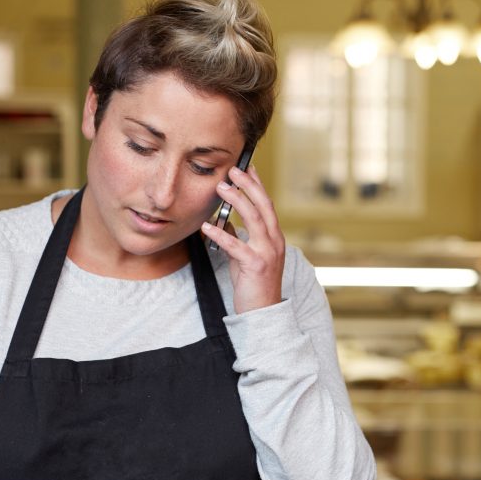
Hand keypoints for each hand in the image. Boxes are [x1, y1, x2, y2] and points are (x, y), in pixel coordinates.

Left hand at [200, 164, 284, 313]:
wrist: (263, 311)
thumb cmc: (254, 283)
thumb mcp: (246, 256)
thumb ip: (238, 237)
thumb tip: (223, 221)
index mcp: (274, 236)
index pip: (266, 204)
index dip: (257, 185)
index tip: (247, 168)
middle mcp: (274, 241)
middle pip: (263, 206)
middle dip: (249, 185)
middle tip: (233, 170)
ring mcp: (267, 252)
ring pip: (255, 220)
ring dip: (238, 201)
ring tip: (222, 188)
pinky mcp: (256, 265)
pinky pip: (236, 246)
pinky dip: (221, 234)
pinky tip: (206, 226)